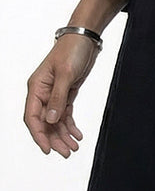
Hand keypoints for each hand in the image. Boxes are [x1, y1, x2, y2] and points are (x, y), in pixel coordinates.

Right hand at [24, 34, 99, 156]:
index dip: (39, 135)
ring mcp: (54, 94)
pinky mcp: (66, 93)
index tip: (47, 149)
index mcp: (36, 87)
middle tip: (66, 152)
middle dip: (54, 138)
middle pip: (45, 122)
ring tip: (73, 147)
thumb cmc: (72, 50)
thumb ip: (58, 98)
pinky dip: (70, 125)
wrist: (86, 38)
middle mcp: (43, 93)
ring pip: (55, 121)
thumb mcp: (66, 73)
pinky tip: (77, 135)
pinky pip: (65, 114)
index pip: (33, 117)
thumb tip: (50, 120)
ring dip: (64, 135)